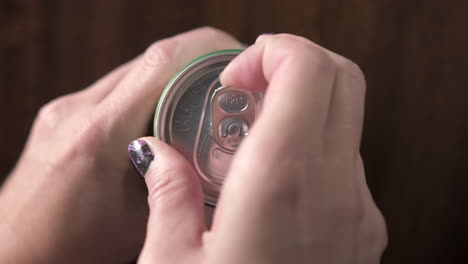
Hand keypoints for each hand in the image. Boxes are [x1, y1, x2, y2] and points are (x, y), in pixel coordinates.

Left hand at [0, 27, 242, 263]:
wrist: (13, 253)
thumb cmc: (67, 249)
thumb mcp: (137, 224)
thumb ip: (174, 186)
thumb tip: (211, 162)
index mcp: (98, 135)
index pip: (160, 62)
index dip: (205, 49)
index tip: (236, 59)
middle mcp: (77, 110)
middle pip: (150, 60)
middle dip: (196, 64)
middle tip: (229, 87)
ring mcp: (66, 108)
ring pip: (133, 72)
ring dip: (172, 79)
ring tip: (203, 103)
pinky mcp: (63, 114)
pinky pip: (116, 89)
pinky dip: (147, 93)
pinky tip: (165, 118)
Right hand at [130, 34, 386, 263]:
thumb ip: (167, 194)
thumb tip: (158, 156)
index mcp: (282, 183)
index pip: (308, 68)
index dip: (272, 51)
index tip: (235, 78)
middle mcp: (335, 187)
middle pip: (341, 78)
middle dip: (290, 65)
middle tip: (244, 92)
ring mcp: (359, 207)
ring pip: (345, 116)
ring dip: (300, 105)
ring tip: (248, 140)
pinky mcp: (365, 225)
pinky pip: (345, 159)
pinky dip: (312, 143)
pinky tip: (270, 178)